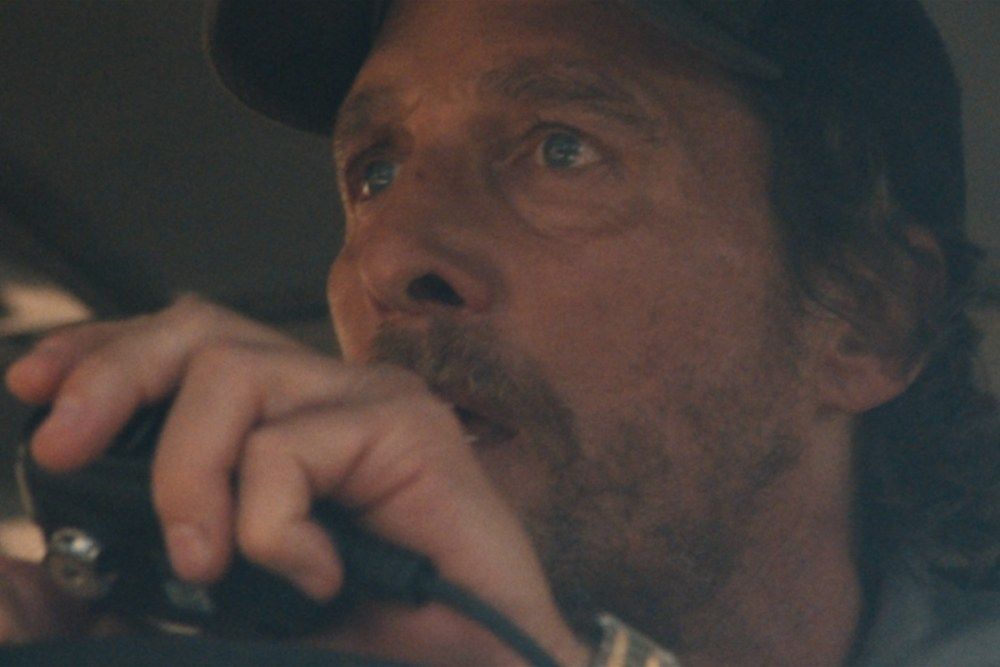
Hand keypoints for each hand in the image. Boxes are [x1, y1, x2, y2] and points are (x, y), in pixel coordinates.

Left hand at [5, 296, 588, 664]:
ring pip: (233, 372)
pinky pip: (289, 447)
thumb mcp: (213, 612)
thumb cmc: (366, 637)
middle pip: (200, 328)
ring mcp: (372, 402)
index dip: (103, 350)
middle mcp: (329, 396)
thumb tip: (15, 574)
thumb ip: (123, 591)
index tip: (32, 388)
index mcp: (286, 421)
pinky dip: (271, 525)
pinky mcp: (408, 428)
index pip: (185, 343)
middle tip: (64, 451)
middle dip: (113, 375)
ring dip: (188, 473)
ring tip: (207, 560)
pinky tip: (315, 576)